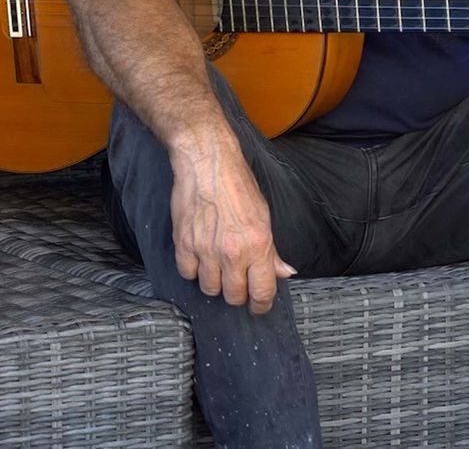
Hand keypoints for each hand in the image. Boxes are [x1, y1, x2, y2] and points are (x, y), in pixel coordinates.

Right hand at [169, 136, 295, 314]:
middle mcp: (232, 252)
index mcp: (258, 246)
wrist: (207, 162)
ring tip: (216, 270)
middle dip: (237, 294)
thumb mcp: (264, 216)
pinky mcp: (183, 242)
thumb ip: (272, 250)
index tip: (258, 306)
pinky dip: (193, 270)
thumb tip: (284, 272)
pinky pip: (187, 273)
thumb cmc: (238, 184)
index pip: (262, 292)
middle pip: (234, 295)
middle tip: (236, 283)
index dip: (261, 305)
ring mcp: (206, 249)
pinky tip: (198, 259)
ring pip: (209, 289)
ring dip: (214, 283)